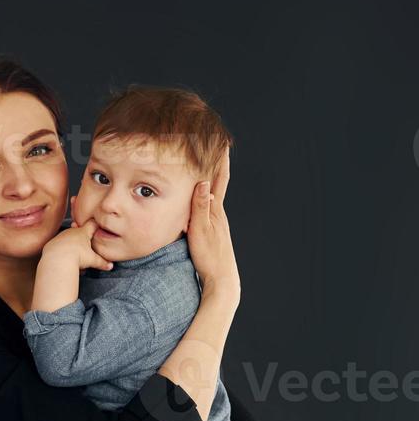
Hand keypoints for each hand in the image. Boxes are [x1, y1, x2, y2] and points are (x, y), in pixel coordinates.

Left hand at [43, 208, 112, 272]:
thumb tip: (110, 266)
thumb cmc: (76, 257)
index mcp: (83, 232)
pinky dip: (63, 251)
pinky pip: (60, 245)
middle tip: (87, 245)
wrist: (56, 259)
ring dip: (73, 245)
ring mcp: (61, 236)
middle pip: (80, 231)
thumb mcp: (92, 260)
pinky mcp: (53, 243)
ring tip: (76, 256)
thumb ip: (101, 262)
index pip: (92, 224)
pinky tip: (65, 259)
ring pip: (69, 239)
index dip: (96, 225)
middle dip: (84, 237)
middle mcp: (72, 231)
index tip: (98, 226)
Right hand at [186, 145, 239, 302]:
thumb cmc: (210, 258)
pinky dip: (203, 196)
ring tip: (202, 165)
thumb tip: (203, 182)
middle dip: (213, 163)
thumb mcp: (200, 231)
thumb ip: (200, 207)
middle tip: (210, 145)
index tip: (220, 140)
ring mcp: (216, 223)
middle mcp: (218, 214)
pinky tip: (198, 199)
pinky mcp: (212, 232)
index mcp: (215, 210)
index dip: (220, 159)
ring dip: (208, 179)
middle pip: (216, 182)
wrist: (222, 280)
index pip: (219, 178)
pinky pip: (206, 207)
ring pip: (211, 195)